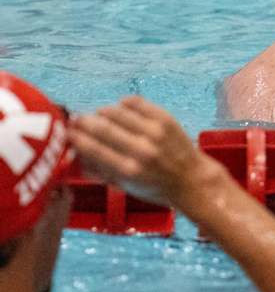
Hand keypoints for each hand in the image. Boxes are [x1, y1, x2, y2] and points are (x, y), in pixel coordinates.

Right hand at [69, 96, 213, 206]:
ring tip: (96, 114)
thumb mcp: (126, 188)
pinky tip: (119, 107)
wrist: (192, 179)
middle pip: (103, 129)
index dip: (76, 139)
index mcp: (129, 171)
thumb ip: (101, 172)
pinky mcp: (166, 119)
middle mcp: (141, 150)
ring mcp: (155, 132)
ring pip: (118, 112)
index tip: (66, 133)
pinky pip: (138, 103)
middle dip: (84, 122)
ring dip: (102, 112)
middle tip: (75, 119)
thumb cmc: (156, 187)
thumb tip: (75, 155)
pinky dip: (124, 103)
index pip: (94, 149)